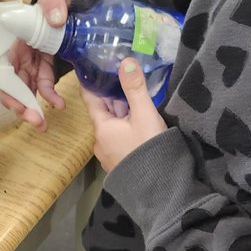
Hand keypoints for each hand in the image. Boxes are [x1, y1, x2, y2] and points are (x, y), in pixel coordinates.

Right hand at [1, 0, 69, 129]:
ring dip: (32, 108)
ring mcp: (30, 61)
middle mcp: (17, 51)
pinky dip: (49, 97)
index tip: (17, 103)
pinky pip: (43, 86)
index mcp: (12, 36)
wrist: (77, 1)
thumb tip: (54, 20)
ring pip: (25, 90)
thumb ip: (53, 0)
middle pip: (10, 84)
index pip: (1, 67)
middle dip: (19, 105)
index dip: (6, 87)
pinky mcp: (44, 66)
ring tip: (42, 124)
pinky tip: (59, 105)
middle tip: (33, 119)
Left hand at [80, 57, 166, 171]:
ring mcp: (110, 154)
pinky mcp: (121, 162)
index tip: (92, 65)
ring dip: (121, 111)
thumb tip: (125, 60)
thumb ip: (135, 88)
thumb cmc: (148, 149)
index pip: (90, 99)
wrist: (160, 189)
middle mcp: (100, 141)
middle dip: (112, 95)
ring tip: (132, 94)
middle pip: (104, 112)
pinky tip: (138, 120)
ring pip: (113, 125)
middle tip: (120, 74)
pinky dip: (126, 125)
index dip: (91, 81)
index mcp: (101, 128)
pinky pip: (120, 138)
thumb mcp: (144, 115)